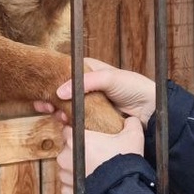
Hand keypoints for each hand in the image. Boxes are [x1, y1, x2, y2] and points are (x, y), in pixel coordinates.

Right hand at [35, 58, 156, 126]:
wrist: (150, 110)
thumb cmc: (134, 87)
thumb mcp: (110, 78)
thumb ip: (86, 81)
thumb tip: (60, 91)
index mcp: (91, 70)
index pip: (66, 71)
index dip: (52, 79)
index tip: (42, 88)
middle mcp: (88, 85)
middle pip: (63, 90)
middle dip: (50, 97)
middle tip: (43, 105)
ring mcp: (90, 103)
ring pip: (67, 106)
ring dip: (57, 110)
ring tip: (54, 113)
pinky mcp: (93, 118)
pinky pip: (76, 119)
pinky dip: (68, 121)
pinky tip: (63, 122)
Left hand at [55, 116, 144, 193]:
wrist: (124, 188)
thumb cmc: (124, 161)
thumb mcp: (133, 136)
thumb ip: (130, 124)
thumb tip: (131, 121)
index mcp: (76, 140)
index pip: (68, 130)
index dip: (77, 133)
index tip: (86, 137)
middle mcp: (66, 157)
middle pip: (67, 150)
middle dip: (78, 152)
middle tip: (95, 155)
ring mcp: (66, 176)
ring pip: (67, 170)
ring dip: (76, 170)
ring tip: (93, 171)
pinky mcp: (69, 192)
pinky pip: (68, 187)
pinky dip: (76, 187)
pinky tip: (89, 184)